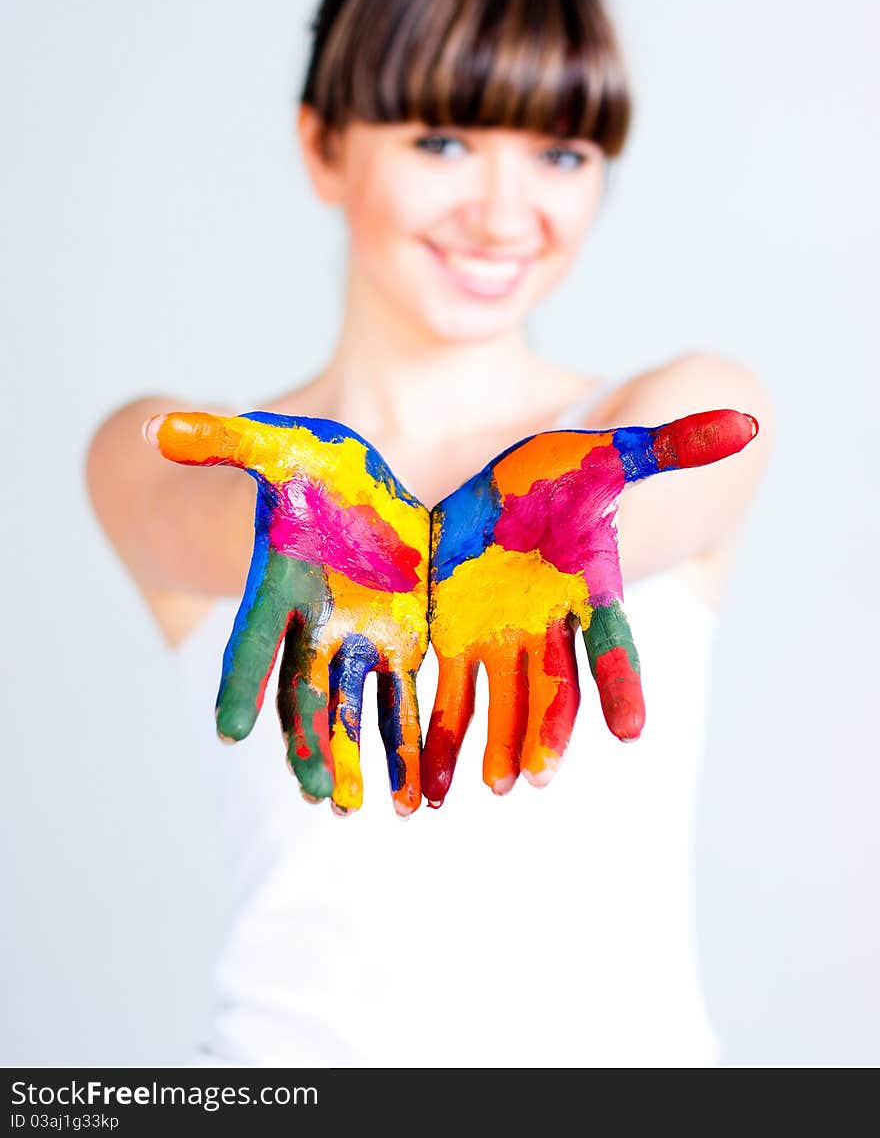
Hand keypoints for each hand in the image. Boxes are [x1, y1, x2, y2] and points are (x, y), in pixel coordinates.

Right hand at [146, 410, 430, 815]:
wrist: (373, 480)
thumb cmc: (319, 462)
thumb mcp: (281, 445)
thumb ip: (226, 442)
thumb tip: (151, 424)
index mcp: (283, 586)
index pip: (253, 641)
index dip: (240, 683)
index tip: (228, 731)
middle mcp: (317, 625)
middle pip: (306, 695)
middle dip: (310, 745)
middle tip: (317, 796)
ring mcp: (361, 639)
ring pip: (357, 711)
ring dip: (360, 761)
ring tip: (357, 812)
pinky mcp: (404, 642)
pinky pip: (409, 701)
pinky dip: (412, 746)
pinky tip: (420, 794)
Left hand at [421, 408, 757, 806]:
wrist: (503, 489)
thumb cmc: (563, 475)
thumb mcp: (602, 456)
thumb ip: (662, 446)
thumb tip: (743, 420)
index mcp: (582, 592)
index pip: (611, 645)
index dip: (621, 687)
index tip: (632, 734)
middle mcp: (542, 627)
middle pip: (548, 689)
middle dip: (542, 732)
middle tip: (534, 778)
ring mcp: (494, 638)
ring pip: (494, 704)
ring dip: (487, 748)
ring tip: (481, 792)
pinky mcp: (447, 638)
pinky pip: (439, 694)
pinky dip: (428, 738)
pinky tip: (419, 786)